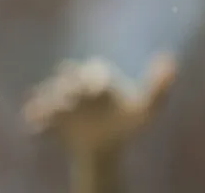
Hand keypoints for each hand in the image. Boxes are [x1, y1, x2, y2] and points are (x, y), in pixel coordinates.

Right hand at [23, 53, 175, 153]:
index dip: (93, 78)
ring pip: (50, 94)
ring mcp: (60, 98)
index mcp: (97, 75)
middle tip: (71, 99)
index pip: (93, 69)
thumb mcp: (147, 108)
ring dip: (50, 101)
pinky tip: (37, 128)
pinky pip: (37, 114)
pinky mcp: (47, 115)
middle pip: (67, 76)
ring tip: (54, 113)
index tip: (97, 91)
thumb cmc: (127, 124)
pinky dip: (35, 118)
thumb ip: (159, 85)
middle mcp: (75, 82)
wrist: (105, 148)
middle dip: (68, 85)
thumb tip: (169, 57)